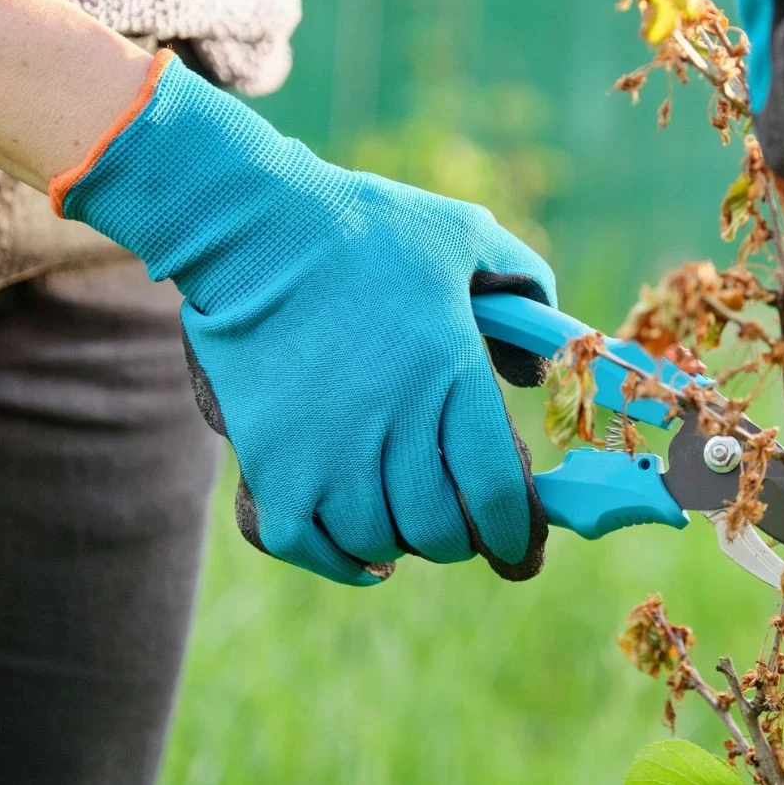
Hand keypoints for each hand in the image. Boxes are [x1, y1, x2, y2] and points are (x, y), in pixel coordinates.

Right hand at [55, 52, 556, 584]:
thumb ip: (524, 291)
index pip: (498, 495)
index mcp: (452, 375)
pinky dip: (338, 559)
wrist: (252, 225)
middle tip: (457, 519)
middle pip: (440, 531)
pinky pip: (306, 545)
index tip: (520, 541)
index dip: (516, 532)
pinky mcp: (270, 461)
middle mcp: (395, 426)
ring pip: (378, 541)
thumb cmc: (367, 226)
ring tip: (406, 518)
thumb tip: (531, 371)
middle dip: (459, 536)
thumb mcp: (466, 235)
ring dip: (400, 539)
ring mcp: (327, 451)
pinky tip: (363, 551)